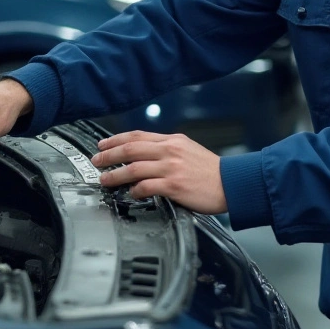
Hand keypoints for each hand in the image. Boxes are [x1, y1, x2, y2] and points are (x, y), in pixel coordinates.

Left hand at [91, 131, 226, 214]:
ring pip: (133, 168)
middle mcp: (170, 151)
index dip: (116, 140)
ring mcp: (171, 168)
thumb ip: (167, 150)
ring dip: (115, 174)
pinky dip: (134, 190)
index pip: (137, 135)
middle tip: (97, 161)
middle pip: (130, 149)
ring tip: (105, 180)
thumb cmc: (211, 171)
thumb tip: (144, 155)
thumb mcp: (189, 150)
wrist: (232, 183)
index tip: (103, 145)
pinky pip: (146, 186)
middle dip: (109, 155)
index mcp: (172, 141)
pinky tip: (130, 193)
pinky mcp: (174, 186)